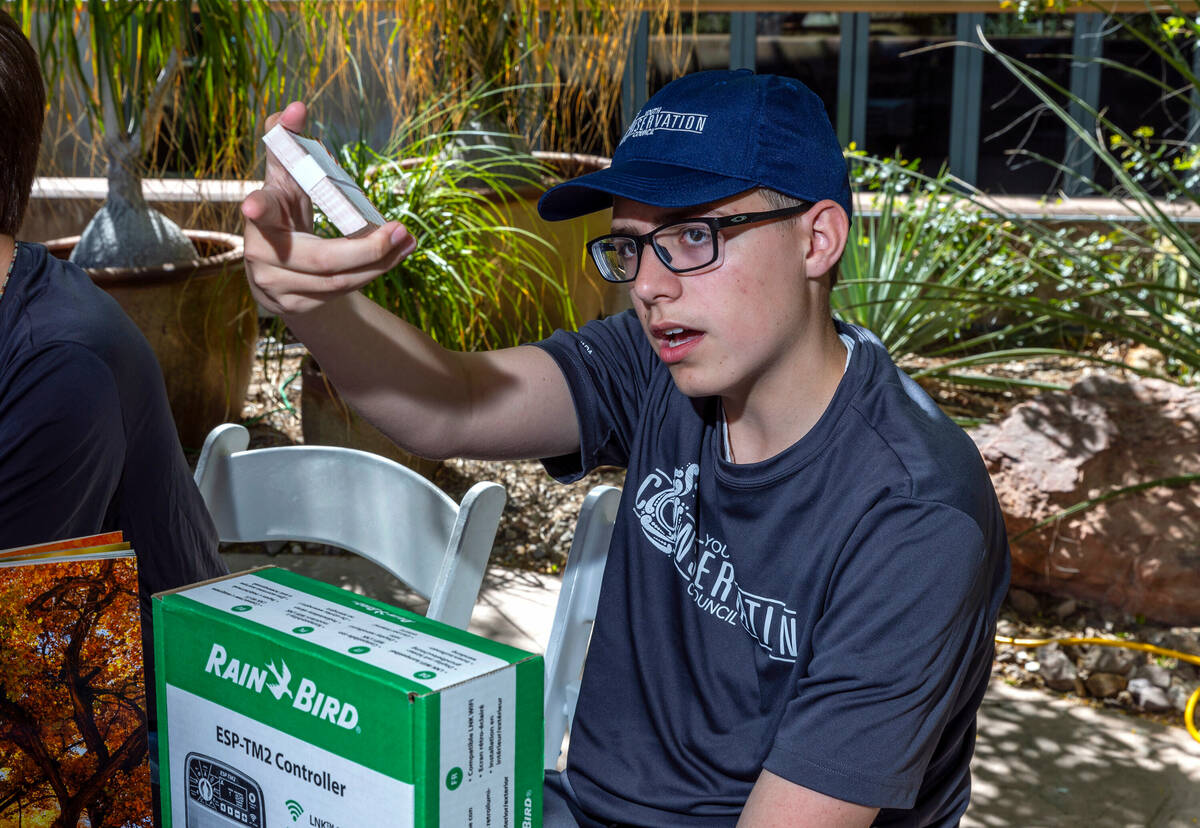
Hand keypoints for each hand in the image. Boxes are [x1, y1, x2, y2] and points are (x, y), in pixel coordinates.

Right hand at [241, 101, 416, 315]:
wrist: (276, 269)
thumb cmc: (283, 210)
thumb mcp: (285, 178)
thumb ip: (290, 143)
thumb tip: (297, 106)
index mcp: (260, 217)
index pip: (260, 210)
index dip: (257, 207)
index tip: (250, 205)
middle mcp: (263, 255)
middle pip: (321, 259)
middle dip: (366, 249)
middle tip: (400, 229)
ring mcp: (279, 286)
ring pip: (339, 281)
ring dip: (380, 262)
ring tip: (408, 240)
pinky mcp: (297, 306)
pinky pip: (342, 292)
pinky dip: (372, 272)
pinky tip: (396, 255)